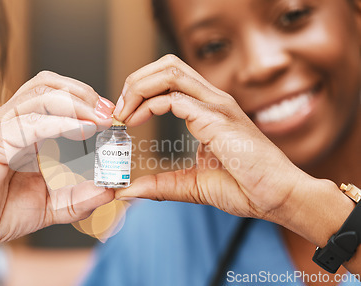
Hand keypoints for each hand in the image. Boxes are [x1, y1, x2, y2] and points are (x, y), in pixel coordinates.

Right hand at [0, 71, 114, 249]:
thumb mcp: (49, 206)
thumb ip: (78, 199)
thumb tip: (111, 190)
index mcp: (23, 129)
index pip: (55, 94)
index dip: (85, 99)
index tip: (111, 116)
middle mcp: (11, 122)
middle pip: (48, 84)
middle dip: (83, 93)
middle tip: (109, 113)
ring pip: (40, 95)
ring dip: (76, 103)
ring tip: (100, 119)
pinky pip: (30, 124)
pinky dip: (60, 124)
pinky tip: (82, 131)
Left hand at [113, 55, 310, 221]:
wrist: (278, 197)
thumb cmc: (246, 187)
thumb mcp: (191, 185)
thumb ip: (160, 185)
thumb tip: (128, 190)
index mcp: (208, 110)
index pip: (169, 79)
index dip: (140, 91)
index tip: (122, 116)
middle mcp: (212, 100)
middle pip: (167, 65)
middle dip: (136, 80)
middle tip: (119, 109)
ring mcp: (216, 106)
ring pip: (170, 71)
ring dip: (138, 86)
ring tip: (123, 112)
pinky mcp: (217, 118)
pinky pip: (175, 98)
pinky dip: (148, 105)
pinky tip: (135, 122)